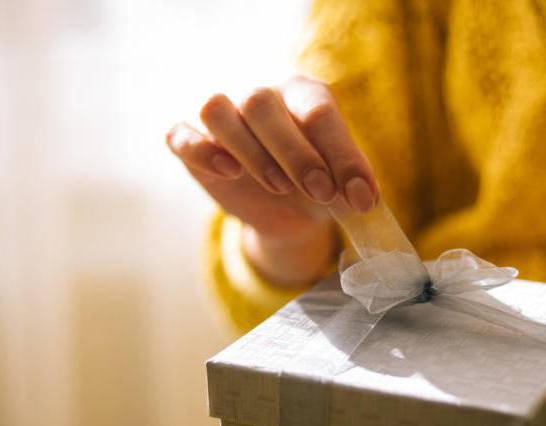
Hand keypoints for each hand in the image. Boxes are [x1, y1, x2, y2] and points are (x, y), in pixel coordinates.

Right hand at [166, 75, 378, 286]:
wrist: (286, 212)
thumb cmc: (317, 185)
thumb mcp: (342, 185)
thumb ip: (352, 181)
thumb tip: (364, 197)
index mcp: (303, 94)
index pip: (318, 111)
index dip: (340, 155)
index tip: (359, 196)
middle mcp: (260, 96)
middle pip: (261, 103)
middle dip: (295, 153)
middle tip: (319, 191)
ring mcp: (223, 117)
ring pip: (217, 109)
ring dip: (249, 150)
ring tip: (278, 185)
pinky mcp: (190, 143)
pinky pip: (181, 135)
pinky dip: (200, 150)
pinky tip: (228, 173)